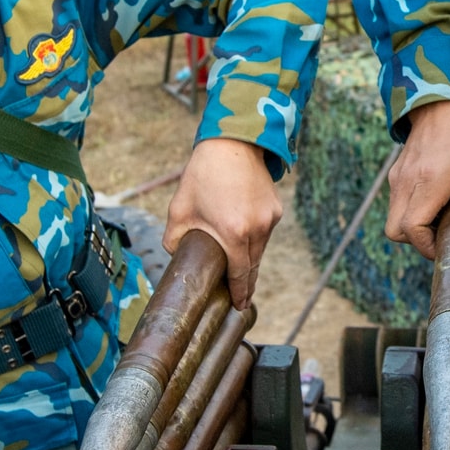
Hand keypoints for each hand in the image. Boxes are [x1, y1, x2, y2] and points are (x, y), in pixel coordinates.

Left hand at [166, 137, 280, 307]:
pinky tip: (240, 230)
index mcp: (233, 234)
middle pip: (253, 266)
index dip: (240, 294)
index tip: (240, 306)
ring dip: (249, 258)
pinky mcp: (275, 209)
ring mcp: (270, 219)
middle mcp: (257, 230)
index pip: (240, 276)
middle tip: (239, 295)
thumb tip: (175, 257)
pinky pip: (265, 232)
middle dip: (246, 281)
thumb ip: (174, 240)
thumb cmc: (203, 175)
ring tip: (236, 261)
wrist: (232, 143)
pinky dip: (254, 236)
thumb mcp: (179, 210)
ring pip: (260, 249)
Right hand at [384, 101, 449, 258]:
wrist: (444, 101)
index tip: (445, 244)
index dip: (426, 246)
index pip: (411, 228)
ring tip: (442, 216)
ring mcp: (398, 177)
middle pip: (395, 231)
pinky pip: (398, 204)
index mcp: (431, 181)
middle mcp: (407, 181)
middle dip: (417, 242)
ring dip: (415, 227)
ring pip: (394, 219)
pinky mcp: (397, 174)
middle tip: (442, 235)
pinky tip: (436, 201)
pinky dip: (412, 212)